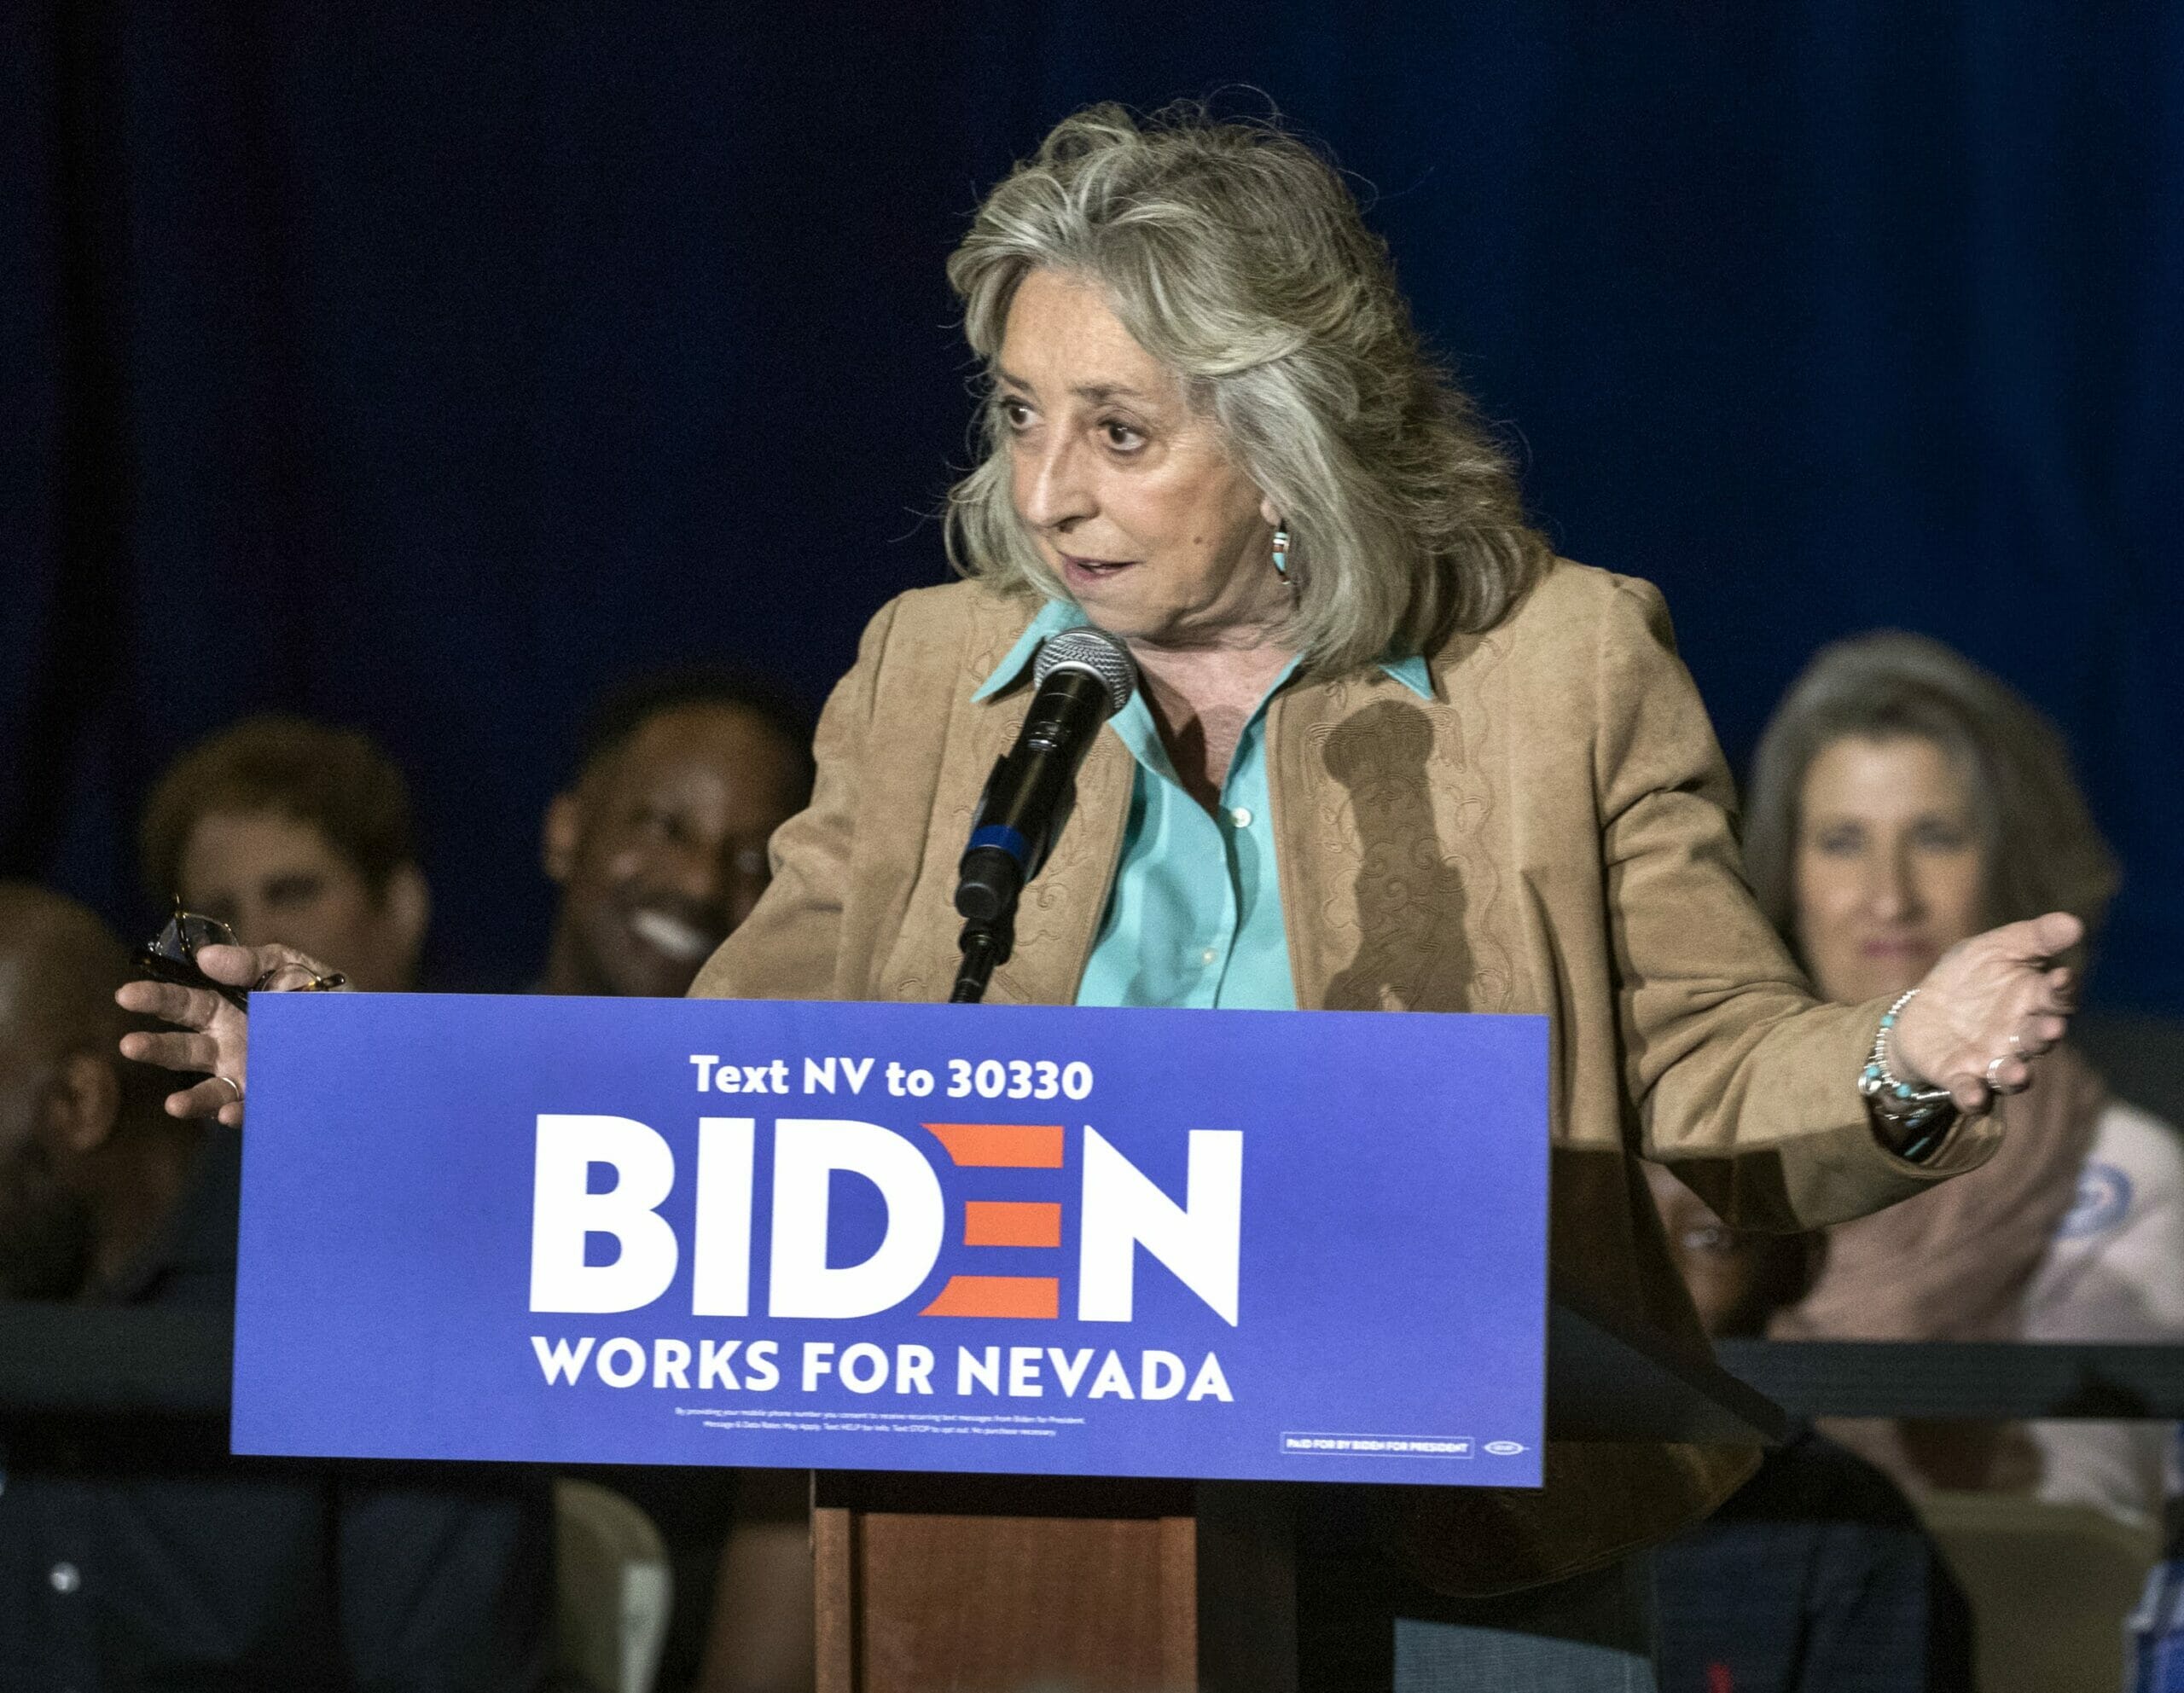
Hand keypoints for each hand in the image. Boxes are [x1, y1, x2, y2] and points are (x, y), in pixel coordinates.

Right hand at [115, 943, 347, 1125]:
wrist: (366, 1030)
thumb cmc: (319, 993)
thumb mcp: (290, 967)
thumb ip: (251, 962)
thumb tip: (206, 957)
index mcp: (224, 1008)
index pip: (181, 1004)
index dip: (153, 999)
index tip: (125, 996)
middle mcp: (225, 1046)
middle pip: (182, 1050)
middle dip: (155, 1049)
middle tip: (129, 1045)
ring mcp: (245, 1075)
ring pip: (209, 1090)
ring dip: (191, 1099)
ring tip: (174, 1105)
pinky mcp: (268, 1098)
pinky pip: (249, 1110)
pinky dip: (237, 1113)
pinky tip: (230, 1113)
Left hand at [1892, 912, 2081, 1114]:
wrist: (1921, 1009)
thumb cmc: (1969, 977)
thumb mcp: (1994, 948)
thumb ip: (2033, 938)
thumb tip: (2074, 922)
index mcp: (2032, 1002)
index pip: (2055, 997)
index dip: (2061, 988)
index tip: (2061, 976)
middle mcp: (2019, 1037)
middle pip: (2038, 1039)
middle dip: (2045, 1034)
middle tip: (2051, 1028)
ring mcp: (1991, 1061)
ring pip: (2012, 1074)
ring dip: (2016, 1074)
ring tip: (2017, 1071)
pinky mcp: (1959, 1078)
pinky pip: (1970, 1092)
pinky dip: (1973, 1096)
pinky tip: (1973, 1095)